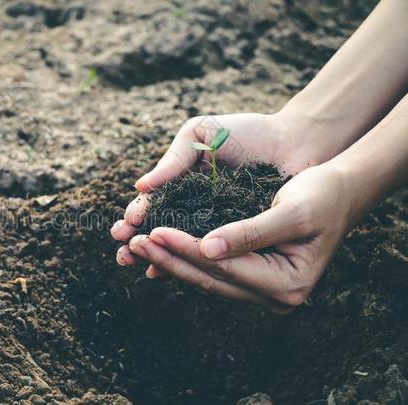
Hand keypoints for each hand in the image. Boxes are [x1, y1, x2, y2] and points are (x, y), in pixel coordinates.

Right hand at [111, 112, 320, 266]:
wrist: (296, 140)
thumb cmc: (247, 132)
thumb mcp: (202, 134)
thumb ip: (173, 159)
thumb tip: (140, 187)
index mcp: (181, 184)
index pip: (152, 205)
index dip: (137, 218)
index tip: (124, 228)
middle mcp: (194, 208)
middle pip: (160, 231)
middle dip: (139, 244)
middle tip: (124, 253)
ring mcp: (215, 226)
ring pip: (181, 247)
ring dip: (159, 259)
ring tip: (142, 267)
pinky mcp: (238, 239)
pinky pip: (211, 255)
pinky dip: (190, 265)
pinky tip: (171, 273)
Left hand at [125, 163, 354, 313]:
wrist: (339, 191)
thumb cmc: (322, 196)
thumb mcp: (291, 212)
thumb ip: (250, 233)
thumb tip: (205, 249)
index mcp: (286, 285)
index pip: (223, 268)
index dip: (186, 249)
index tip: (153, 231)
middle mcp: (273, 295)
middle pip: (209, 278)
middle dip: (169, 259)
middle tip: (132, 243)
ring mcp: (261, 288)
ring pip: (206, 277)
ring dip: (170, 260)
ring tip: (136, 245)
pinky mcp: (250, 274)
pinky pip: (211, 270)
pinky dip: (184, 258)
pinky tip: (159, 248)